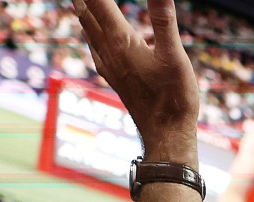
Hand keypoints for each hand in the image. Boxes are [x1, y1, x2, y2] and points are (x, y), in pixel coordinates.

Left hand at [68, 0, 199, 156]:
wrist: (166, 136)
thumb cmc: (173, 99)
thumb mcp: (175, 56)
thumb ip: (164, 20)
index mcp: (121, 41)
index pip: (100, 2)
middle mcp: (109, 51)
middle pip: (87, 14)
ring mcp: (109, 66)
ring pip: (88, 31)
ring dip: (83, 12)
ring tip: (79, 1)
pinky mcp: (114, 78)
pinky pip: (94, 49)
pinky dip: (90, 33)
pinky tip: (91, 36)